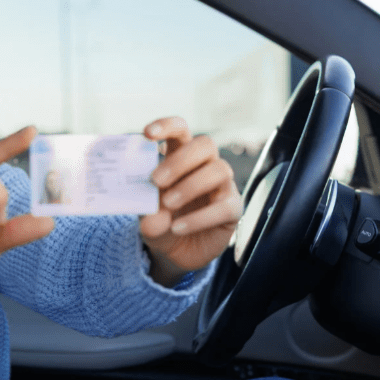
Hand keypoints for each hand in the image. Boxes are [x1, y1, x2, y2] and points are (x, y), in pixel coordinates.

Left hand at [140, 117, 242, 284]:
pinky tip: (178, 228)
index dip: (167, 126)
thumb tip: (151, 212)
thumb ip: (147, 211)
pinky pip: (224, 206)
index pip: (180, 130)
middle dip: (180, 160)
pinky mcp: (233, 209)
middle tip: (156, 180)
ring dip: (190, 186)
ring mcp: (222, 186)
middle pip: (205, 145)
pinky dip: (199, 218)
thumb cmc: (160, 222)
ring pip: (219, 170)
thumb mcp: (146, 216)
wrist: (174, 252)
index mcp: (180, 156)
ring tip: (168, 205)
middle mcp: (205, 165)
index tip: (146, 134)